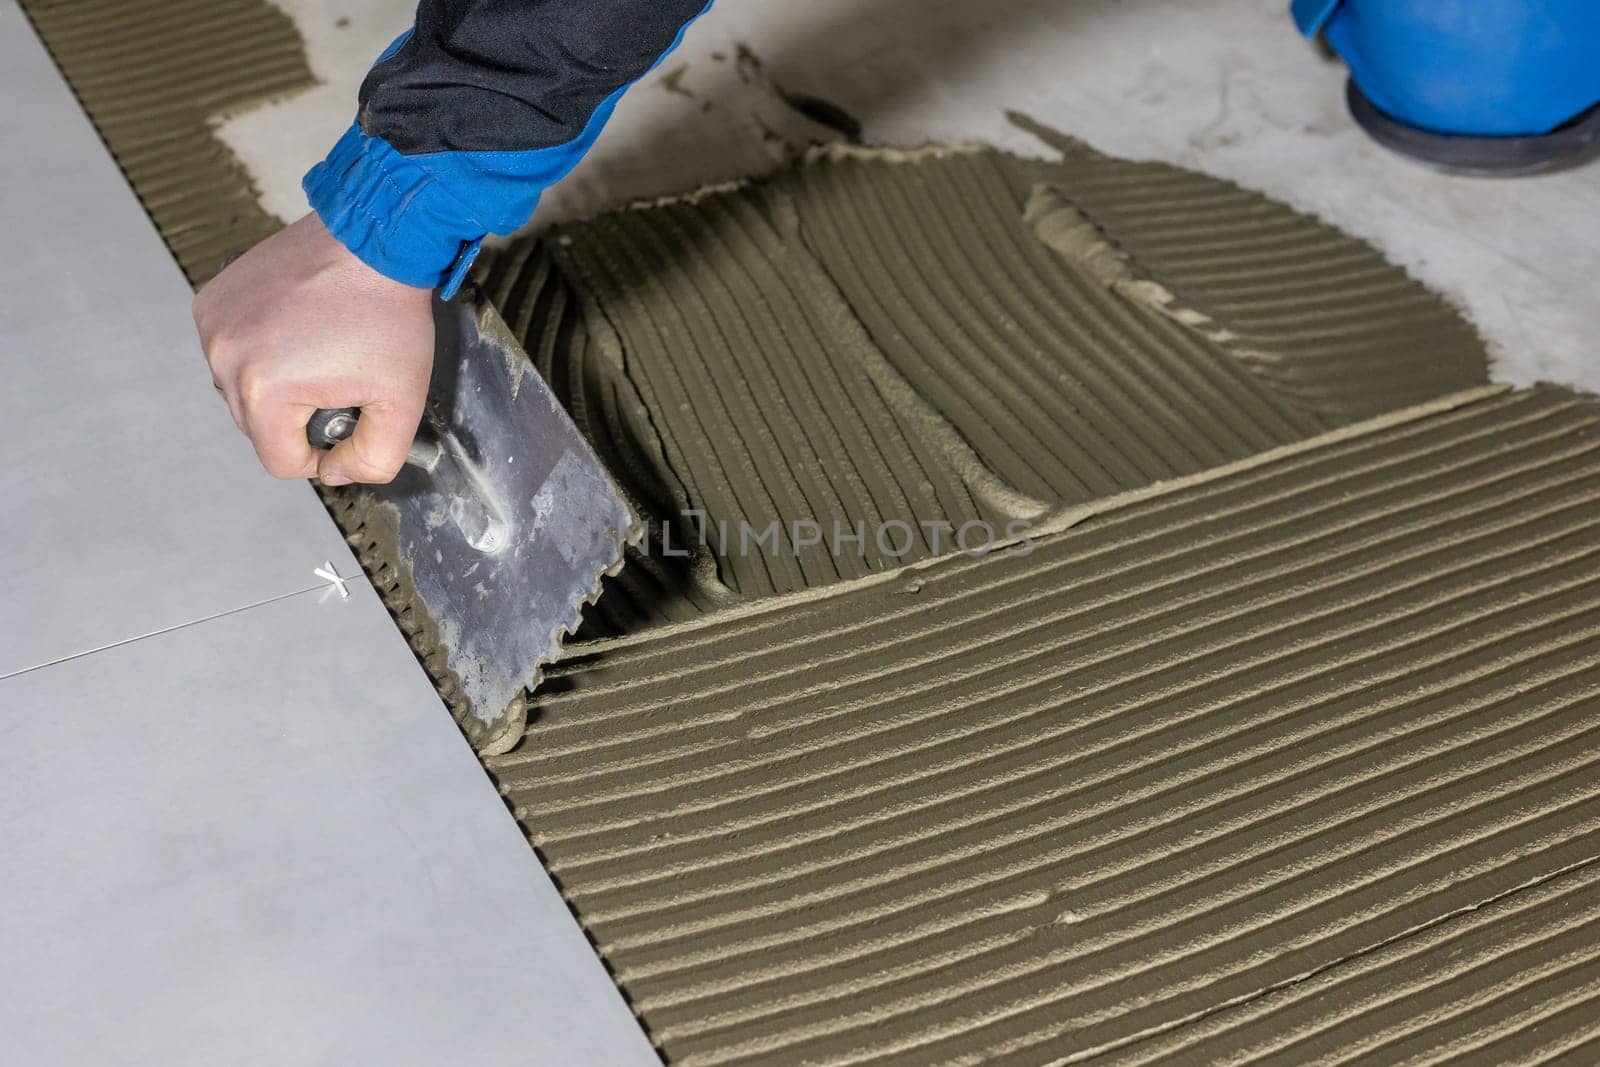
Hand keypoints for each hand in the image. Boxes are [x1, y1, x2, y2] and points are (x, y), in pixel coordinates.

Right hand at [193, 212, 433, 484]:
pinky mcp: (210, 302)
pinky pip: (231, 353)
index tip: (350, 422)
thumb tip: (335, 473)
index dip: (321, 456)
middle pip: (258, 429)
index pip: (281, 462)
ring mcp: (212, 327)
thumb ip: (373, 459)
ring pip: (241, 392)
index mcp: (264, 391)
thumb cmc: (388, 315)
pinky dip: (259, 352)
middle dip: (300, 417)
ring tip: (320, 352)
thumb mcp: (402, 403)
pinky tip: (296, 328)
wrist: (372, 242)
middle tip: (341, 379)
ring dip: (277, 386)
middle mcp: (224, 358)